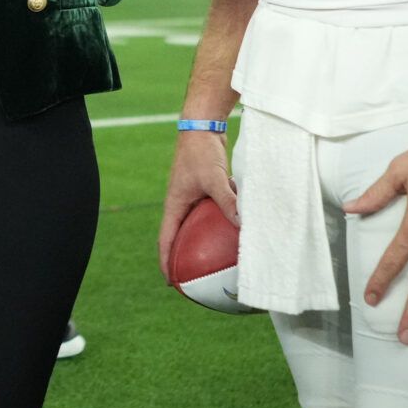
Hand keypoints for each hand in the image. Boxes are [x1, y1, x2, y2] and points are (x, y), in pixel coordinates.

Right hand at [157, 129, 238, 282]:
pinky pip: (210, 212)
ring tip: (215, 259)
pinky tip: (237, 231)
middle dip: (183, 257)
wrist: (202, 124)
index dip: (166, 262)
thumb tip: (242, 223)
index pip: (166, 239)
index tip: (171, 283)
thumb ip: (227, 200)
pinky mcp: (204, 188)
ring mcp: (192, 195)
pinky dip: (218, 223)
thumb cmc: (201, 151)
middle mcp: (180, 202)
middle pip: (179, 236)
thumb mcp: (214, 178)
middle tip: (193, 278)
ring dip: (202, 241)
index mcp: (174, 203)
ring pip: (196, 225)